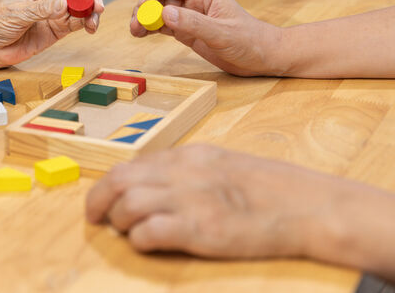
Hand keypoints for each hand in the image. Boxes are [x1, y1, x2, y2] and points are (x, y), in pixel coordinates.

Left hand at [0, 0, 104, 67]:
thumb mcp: (15, 14)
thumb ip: (41, 9)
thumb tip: (64, 4)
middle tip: (97, 5)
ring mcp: (55, 8)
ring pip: (81, 3)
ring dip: (92, 10)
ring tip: (94, 20)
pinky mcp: (60, 25)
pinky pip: (79, 21)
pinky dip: (87, 23)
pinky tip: (89, 27)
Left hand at [86, 145, 343, 258]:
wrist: (305, 206)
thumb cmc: (266, 187)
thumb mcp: (218, 163)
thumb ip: (184, 169)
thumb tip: (150, 181)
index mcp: (187, 156)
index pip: (130, 164)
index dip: (107, 184)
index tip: (102, 199)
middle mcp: (183, 174)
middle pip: (119, 180)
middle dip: (98, 200)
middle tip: (95, 217)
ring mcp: (191, 201)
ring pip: (129, 204)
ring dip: (120, 221)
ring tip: (129, 231)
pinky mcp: (201, 230)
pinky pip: (150, 232)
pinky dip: (140, 240)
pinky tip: (147, 243)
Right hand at [130, 0, 283, 75]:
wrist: (264, 58)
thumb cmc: (251, 42)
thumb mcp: (222, 34)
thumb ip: (193, 23)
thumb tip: (164, 13)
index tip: (143, 8)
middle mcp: (196, 2)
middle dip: (145, 7)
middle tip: (135, 24)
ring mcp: (191, 16)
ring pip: (160, 11)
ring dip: (145, 19)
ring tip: (135, 31)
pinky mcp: (188, 31)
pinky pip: (165, 25)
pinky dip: (151, 28)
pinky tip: (142, 34)